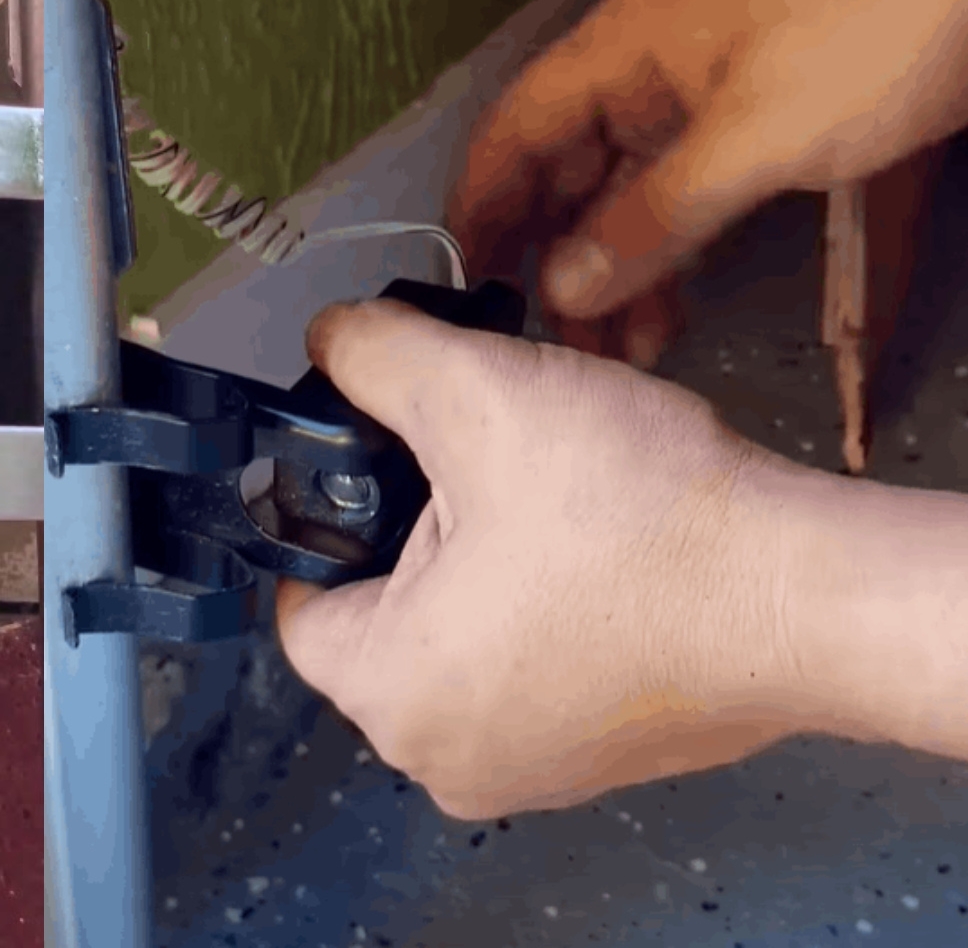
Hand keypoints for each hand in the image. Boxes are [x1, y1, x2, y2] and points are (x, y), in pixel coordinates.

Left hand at [273, 299, 816, 819]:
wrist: (812, 594)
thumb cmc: (640, 515)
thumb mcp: (479, 396)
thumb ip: (377, 358)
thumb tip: (332, 338)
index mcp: (390, 696)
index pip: (300, 600)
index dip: (324, 516)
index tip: (372, 461)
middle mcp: (444, 760)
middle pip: (379, 621)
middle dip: (411, 536)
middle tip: (472, 464)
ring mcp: (530, 773)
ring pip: (459, 645)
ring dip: (483, 568)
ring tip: (541, 497)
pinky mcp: (601, 762)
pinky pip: (532, 672)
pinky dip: (547, 612)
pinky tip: (594, 551)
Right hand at [449, 0, 967, 365]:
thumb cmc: (881, 27)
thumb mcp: (757, 138)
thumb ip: (654, 220)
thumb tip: (564, 287)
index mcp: (625, 45)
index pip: (515, 133)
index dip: (480, 211)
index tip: (464, 291)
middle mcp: (651, 65)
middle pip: (568, 170)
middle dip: (556, 261)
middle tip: (553, 350)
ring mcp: (708, 89)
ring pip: (631, 191)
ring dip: (617, 269)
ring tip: (617, 353)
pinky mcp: (761, 114)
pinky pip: (688, 190)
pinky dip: (673, 249)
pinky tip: (672, 311)